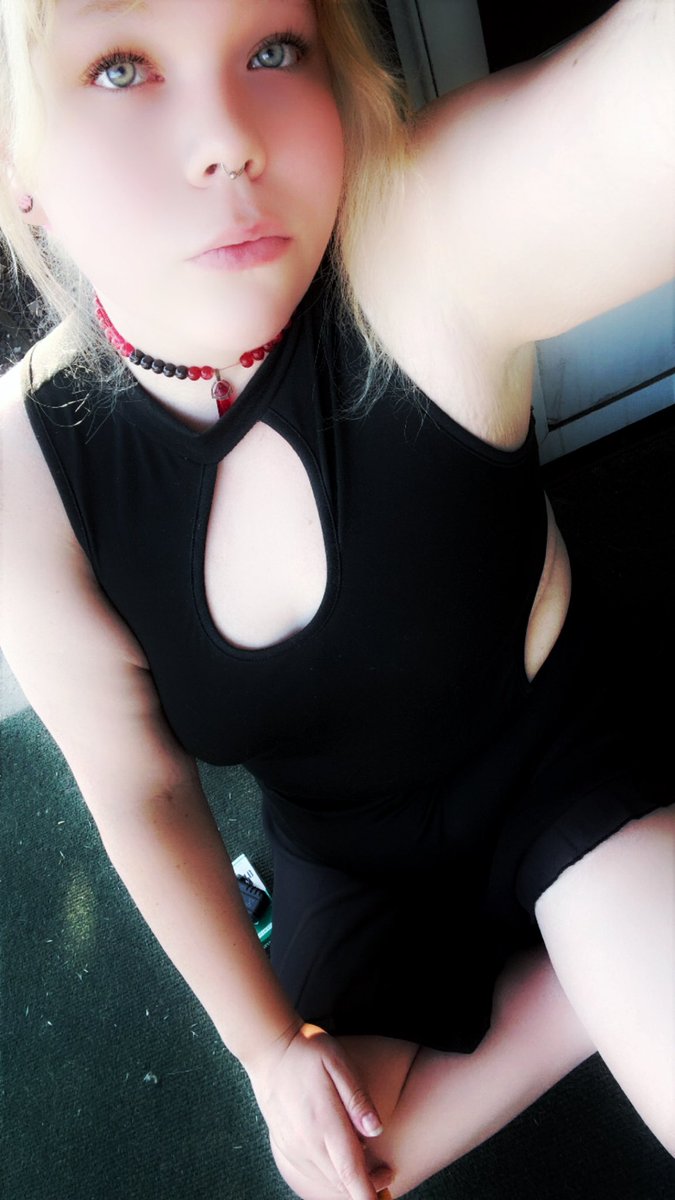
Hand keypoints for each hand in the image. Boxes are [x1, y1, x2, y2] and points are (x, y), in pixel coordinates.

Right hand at [246, 1021, 392, 1198]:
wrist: (267, 1047)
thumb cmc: (307, 1051)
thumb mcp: (338, 1062)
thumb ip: (358, 1099)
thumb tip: (377, 1131)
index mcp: (324, 1124)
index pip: (351, 1173)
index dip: (368, 1194)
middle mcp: (306, 1143)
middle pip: (341, 1183)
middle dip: (366, 1187)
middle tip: (387, 1173)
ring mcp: (293, 1146)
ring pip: (326, 1180)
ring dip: (348, 1182)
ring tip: (370, 1166)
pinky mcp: (284, 1145)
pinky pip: (311, 1172)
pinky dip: (330, 1174)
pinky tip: (340, 1158)